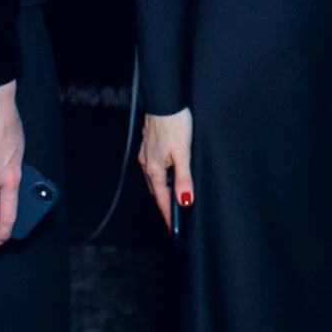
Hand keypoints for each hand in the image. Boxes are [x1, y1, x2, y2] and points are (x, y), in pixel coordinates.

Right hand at [138, 108, 193, 233]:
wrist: (165, 101)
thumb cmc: (175, 124)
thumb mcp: (184, 153)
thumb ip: (184, 178)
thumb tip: (185, 201)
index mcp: (155, 169)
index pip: (162, 200)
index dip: (169, 216)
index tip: (174, 231)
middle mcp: (147, 164)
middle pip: (157, 191)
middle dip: (166, 204)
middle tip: (176, 217)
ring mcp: (147, 155)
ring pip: (155, 179)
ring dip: (164, 189)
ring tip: (175, 199)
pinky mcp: (149, 146)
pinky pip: (154, 167)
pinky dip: (162, 175)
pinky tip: (170, 172)